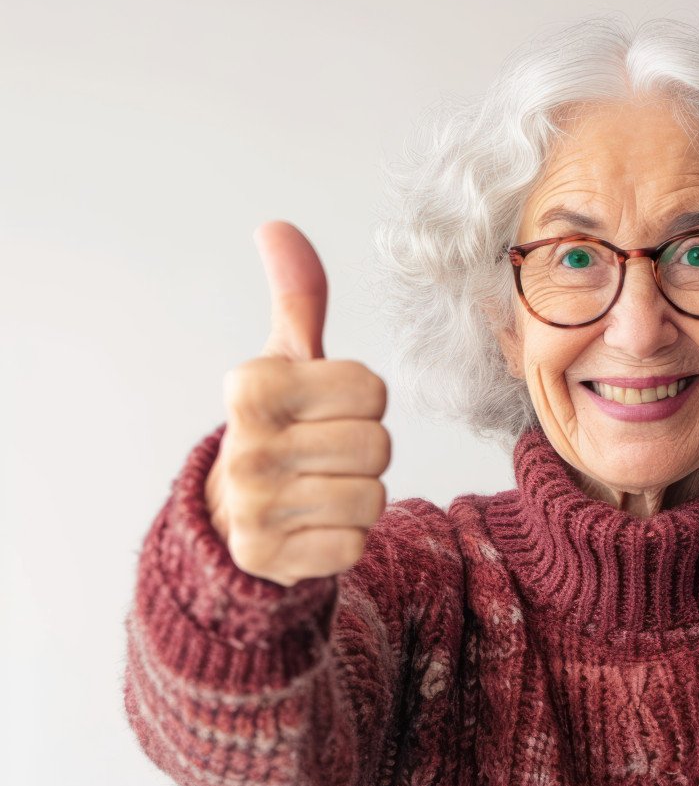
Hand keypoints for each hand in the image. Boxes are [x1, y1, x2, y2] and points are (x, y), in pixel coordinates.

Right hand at [204, 221, 391, 587]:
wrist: (234, 515)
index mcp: (252, 386)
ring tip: (321, 486)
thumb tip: (278, 227)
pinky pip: (355, 544)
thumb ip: (298, 299)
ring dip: (360, 494)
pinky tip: (313, 525)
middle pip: (378, 444)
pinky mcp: (270, 558)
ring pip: (373, 497)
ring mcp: (255, 507)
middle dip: (366, 450)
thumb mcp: (286, 361)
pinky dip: (345, 537)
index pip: (371, 387)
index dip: (363, 400)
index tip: (328, 408)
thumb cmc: (278, 426)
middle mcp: (245, 446)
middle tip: (327, 453)